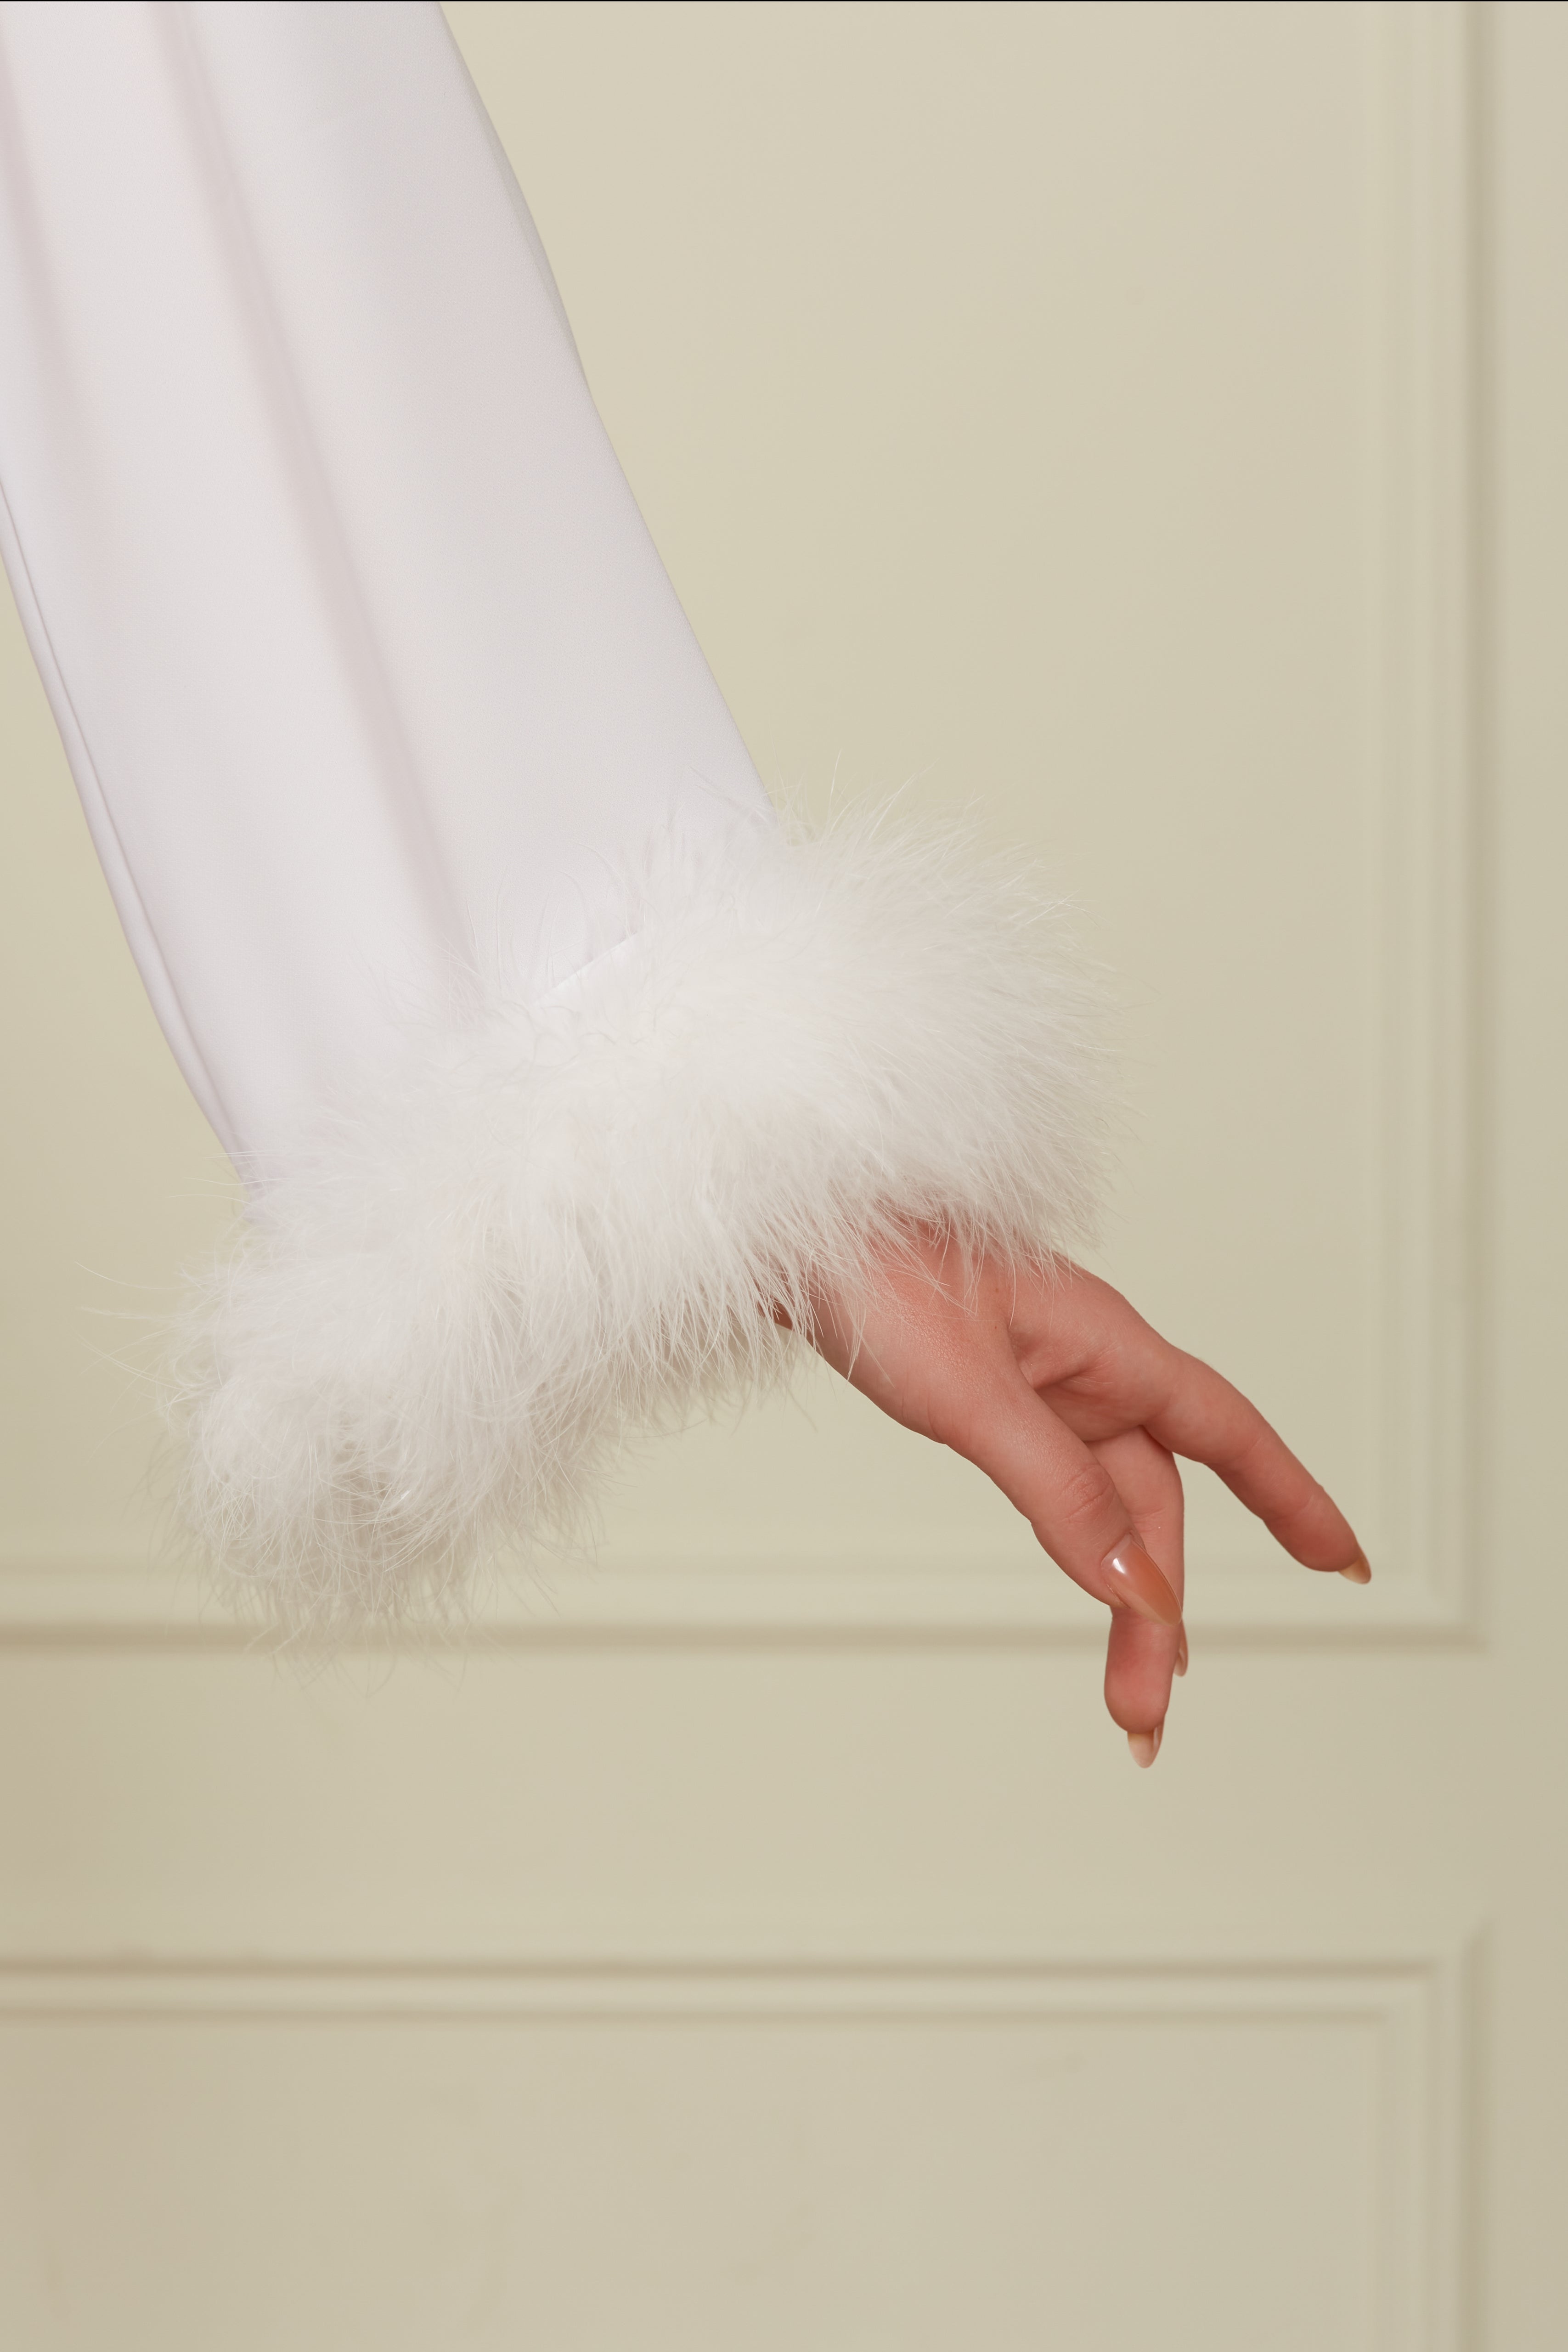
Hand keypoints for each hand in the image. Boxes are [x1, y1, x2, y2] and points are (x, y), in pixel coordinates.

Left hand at [808, 1230, 1368, 1764]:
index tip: (1346, 1565)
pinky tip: (1085, 1574)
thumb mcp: (970, 1393)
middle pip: (1157, 1500)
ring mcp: (1039, 1377)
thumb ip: (1058, 1489)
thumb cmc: (877, 1275)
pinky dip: (1082, 1539)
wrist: (796, 1227)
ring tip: (1128, 1689)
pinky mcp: (990, 1388)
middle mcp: (1087, 1363)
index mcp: (1107, 1347)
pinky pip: (1063, 1478)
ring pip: (1110, 1498)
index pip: (1230, 1434)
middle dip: (1164, 1609)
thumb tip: (1139, 1586)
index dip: (1294, 1500)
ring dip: (1124, 1590)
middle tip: (1145, 1714)